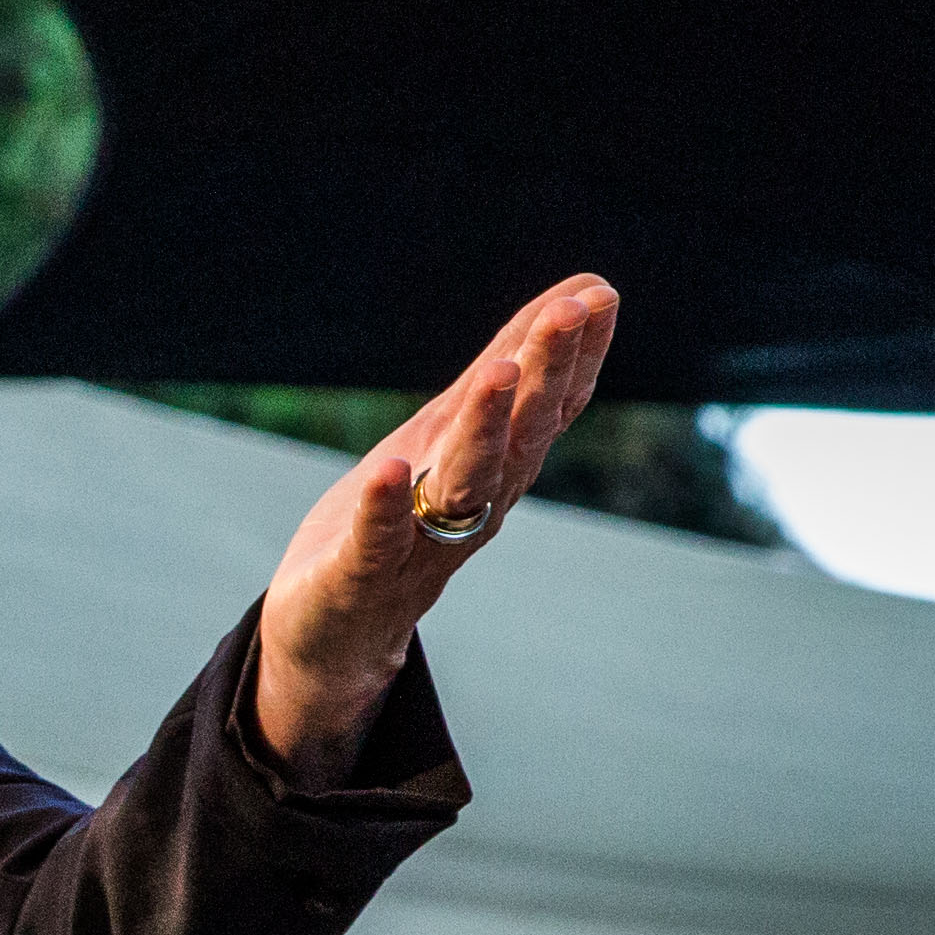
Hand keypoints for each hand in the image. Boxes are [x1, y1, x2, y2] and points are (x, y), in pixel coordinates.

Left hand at [249, 274, 619, 759]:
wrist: (334, 639)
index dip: (576, 355)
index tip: (599, 295)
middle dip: (546, 373)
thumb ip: (501, 377)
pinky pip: (379, 541)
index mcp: (495, 473)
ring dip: (485, 427)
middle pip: (521, 437)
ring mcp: (420, 546)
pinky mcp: (362, 578)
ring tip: (499, 371)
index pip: (547, 409)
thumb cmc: (397, 526)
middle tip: (571, 311)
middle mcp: (472, 508)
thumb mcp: (449, 440)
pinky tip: (391, 469)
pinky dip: (385, 507)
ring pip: (465, 484)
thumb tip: (576, 296)